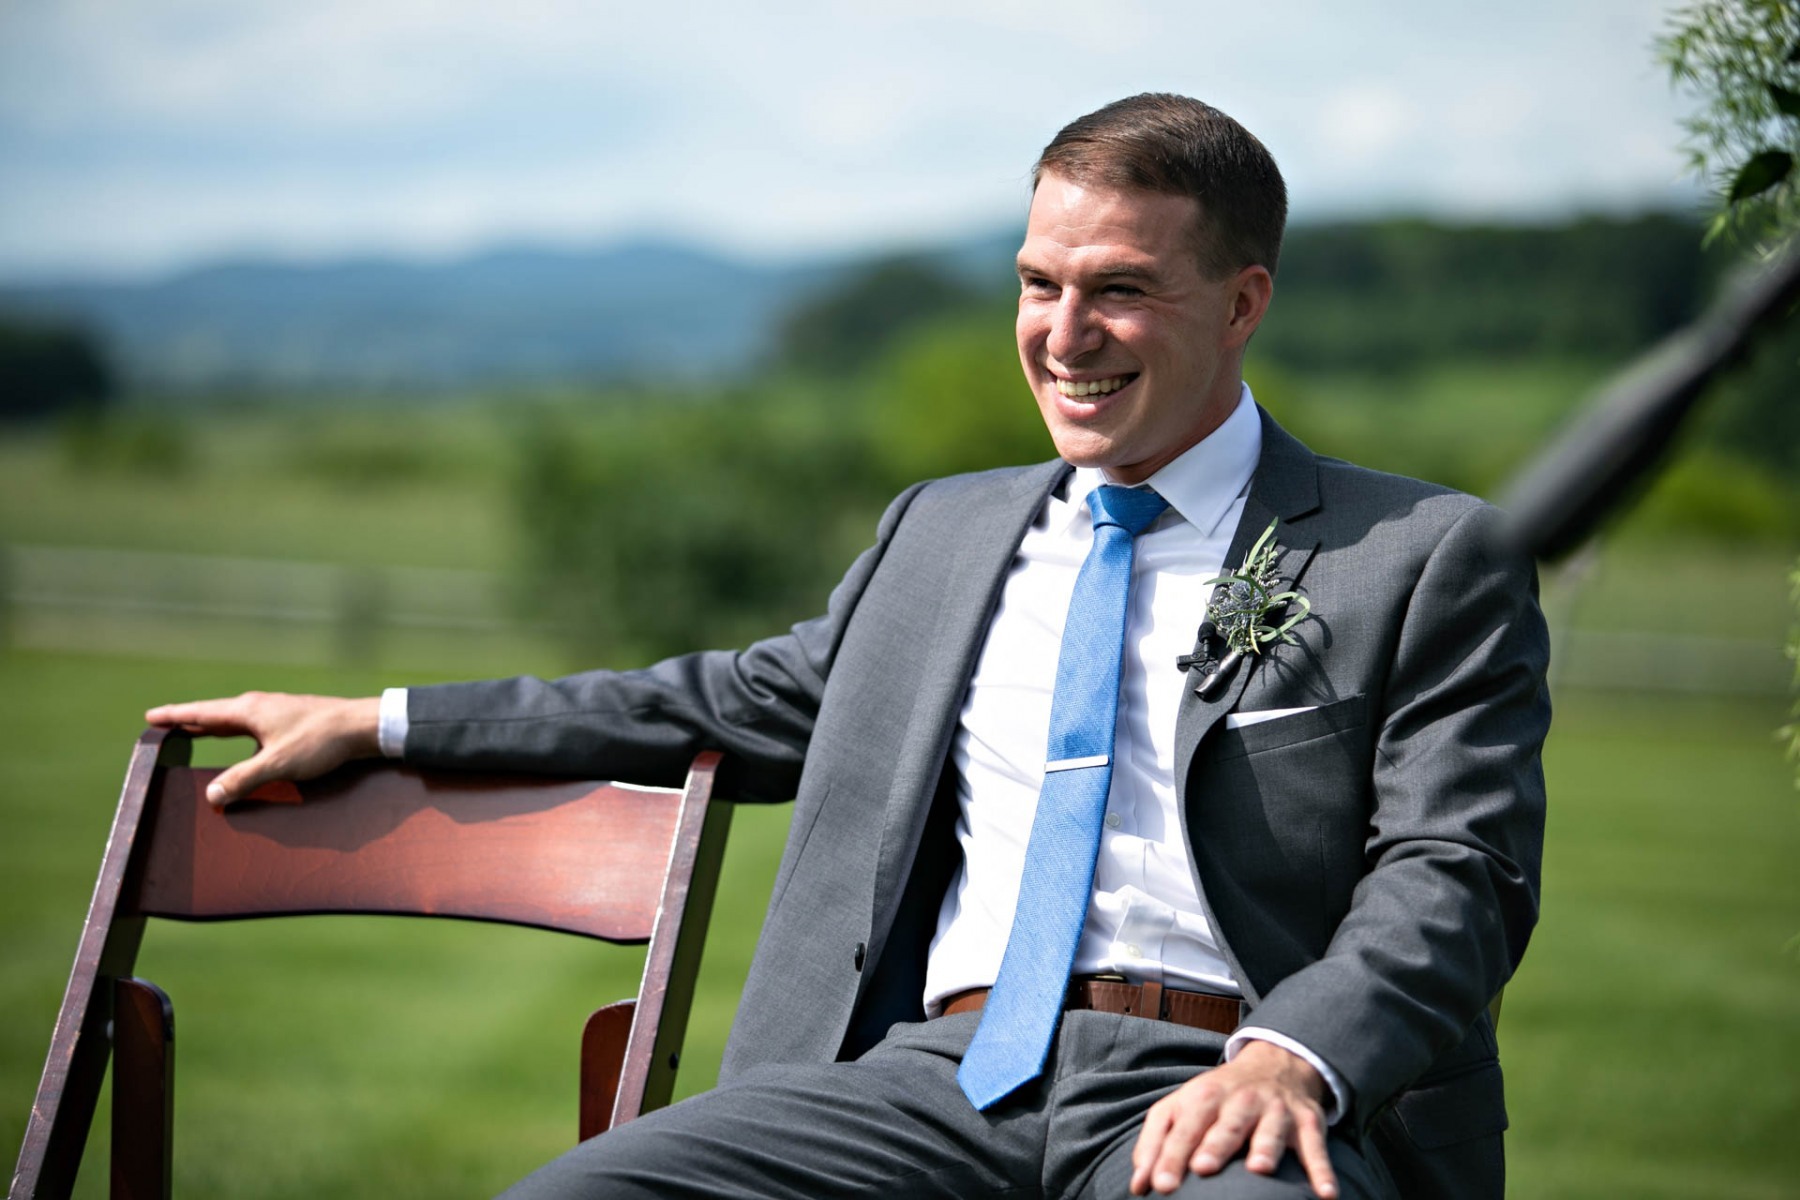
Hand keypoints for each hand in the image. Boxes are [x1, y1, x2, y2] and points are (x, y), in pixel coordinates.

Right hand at [145, 691, 381, 806]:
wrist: (362, 727)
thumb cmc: (320, 741)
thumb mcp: (277, 764)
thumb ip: (242, 780)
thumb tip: (211, 795)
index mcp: (248, 711)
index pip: (201, 713)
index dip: (175, 716)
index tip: (151, 717)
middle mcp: (258, 706)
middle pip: (214, 714)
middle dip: (188, 720)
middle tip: (164, 725)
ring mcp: (275, 711)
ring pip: (233, 720)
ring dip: (212, 726)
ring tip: (193, 732)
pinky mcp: (289, 720)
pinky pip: (250, 726)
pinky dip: (234, 732)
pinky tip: (240, 742)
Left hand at [1129, 1039, 1336, 1197]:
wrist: (1274, 1064)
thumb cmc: (1217, 1098)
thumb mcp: (1181, 1108)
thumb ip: (1155, 1143)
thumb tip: (1138, 1185)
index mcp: (1204, 1097)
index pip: (1184, 1127)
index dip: (1170, 1155)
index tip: (1160, 1185)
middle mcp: (1240, 1101)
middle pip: (1226, 1125)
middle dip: (1215, 1145)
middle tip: (1202, 1168)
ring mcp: (1276, 1110)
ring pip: (1271, 1129)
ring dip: (1266, 1147)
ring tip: (1259, 1169)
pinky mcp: (1308, 1122)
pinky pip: (1317, 1147)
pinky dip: (1323, 1169)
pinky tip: (1326, 1193)